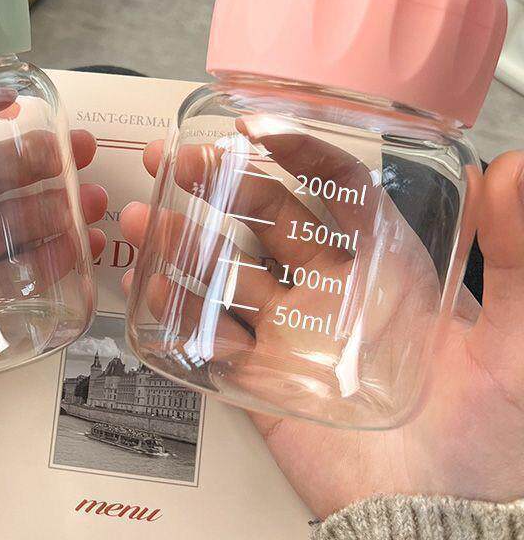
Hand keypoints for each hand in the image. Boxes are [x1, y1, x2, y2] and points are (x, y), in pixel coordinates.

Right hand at [121, 137, 523, 517]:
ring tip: (143, 218)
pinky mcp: (260, 378)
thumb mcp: (515, 341)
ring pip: (226, 272)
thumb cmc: (491, 434)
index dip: (299, 151)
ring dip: (183, 243)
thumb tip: (516, 169)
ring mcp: (290, 331)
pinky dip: (176, 312)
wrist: (441, 519)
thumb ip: (517, 257)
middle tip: (180, 161)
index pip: (336, 188)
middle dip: (221, 185)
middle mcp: (330, 289)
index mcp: (385, 267)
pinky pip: (209, 337)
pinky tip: (151, 288)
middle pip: (266, 219)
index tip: (256, 127)